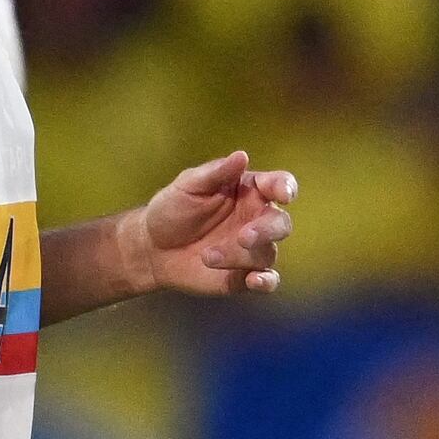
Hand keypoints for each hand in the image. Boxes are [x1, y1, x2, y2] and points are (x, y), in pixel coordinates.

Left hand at [129, 150, 298, 295]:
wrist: (152, 248)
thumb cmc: (172, 209)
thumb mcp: (189, 185)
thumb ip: (216, 172)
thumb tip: (242, 156)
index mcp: (250, 191)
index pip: (278, 185)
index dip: (286, 188)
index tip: (282, 195)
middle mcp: (257, 219)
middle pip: (281, 223)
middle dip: (267, 230)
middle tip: (243, 236)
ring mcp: (253, 249)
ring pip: (267, 253)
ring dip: (240, 256)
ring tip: (207, 256)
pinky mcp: (245, 275)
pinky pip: (268, 280)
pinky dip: (266, 282)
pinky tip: (254, 281)